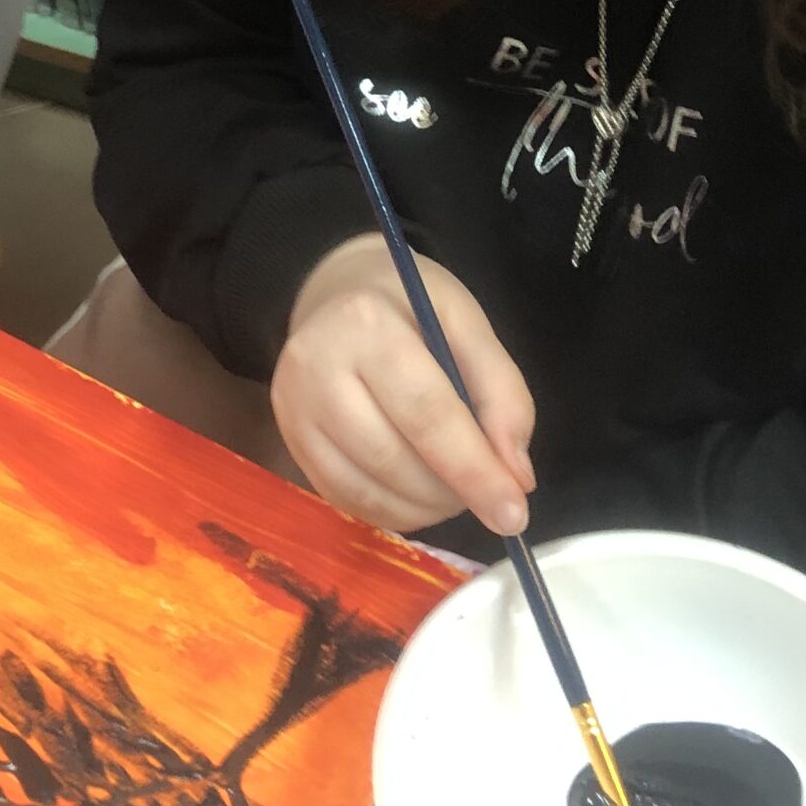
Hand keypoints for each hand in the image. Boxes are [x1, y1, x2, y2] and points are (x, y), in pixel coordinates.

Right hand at [271, 236, 535, 537]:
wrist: (335, 292)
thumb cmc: (408, 304)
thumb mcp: (467, 322)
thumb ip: (501, 392)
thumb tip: (516, 476)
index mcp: (365, 324)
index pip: (426, 413)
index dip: (474, 470)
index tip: (514, 513)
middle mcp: (314, 367)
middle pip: (392, 459)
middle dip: (451, 493)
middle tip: (491, 499)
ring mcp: (292, 410)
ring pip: (366, 489)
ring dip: (424, 508)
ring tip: (457, 491)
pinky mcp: (289, 442)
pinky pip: (345, 499)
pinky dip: (393, 510)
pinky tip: (420, 493)